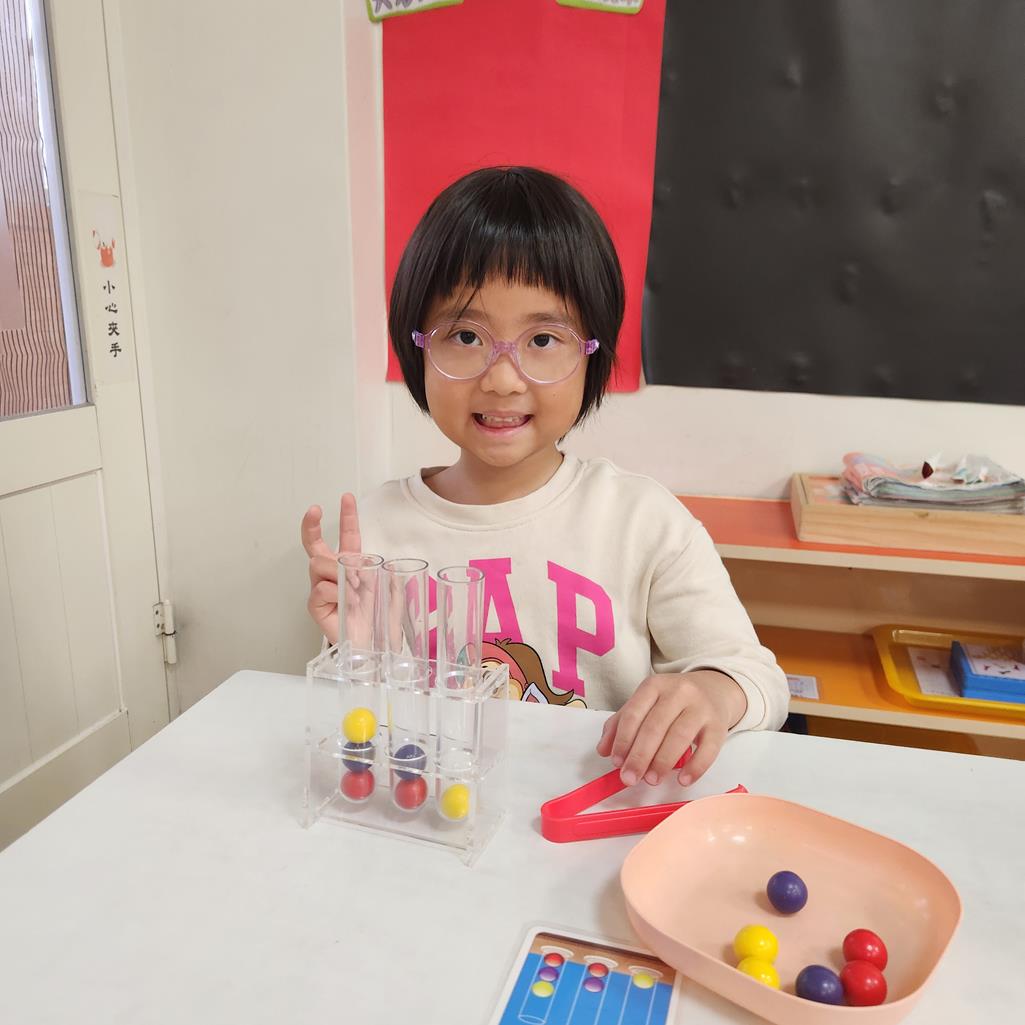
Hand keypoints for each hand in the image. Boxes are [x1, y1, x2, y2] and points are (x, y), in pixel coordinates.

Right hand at [301, 493, 363, 644]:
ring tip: (352, 587)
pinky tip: (346, 603)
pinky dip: (336, 593)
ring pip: (319, 564)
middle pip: (313, 544)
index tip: (346, 497)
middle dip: (310, 525)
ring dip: (337, 571)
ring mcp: (320, 587)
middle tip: (313, 510)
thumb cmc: (377, 615)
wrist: (372, 642)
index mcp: (351, 564)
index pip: (347, 536)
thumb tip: (356, 562)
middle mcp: (332, 573)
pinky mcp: (315, 604)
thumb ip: (372, 569)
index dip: (347, 516)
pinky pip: (320, 589)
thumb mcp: (382, 586)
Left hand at [596, 671, 746, 787]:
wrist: (714, 689)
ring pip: (679, 736)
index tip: (616, 762)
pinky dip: (695, 767)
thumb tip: (604, 750)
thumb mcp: (646, 702)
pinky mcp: (719, 725)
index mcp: (654, 685)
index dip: (622, 739)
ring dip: (663, 762)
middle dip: (639, 756)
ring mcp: (701, 707)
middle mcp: (678, 692)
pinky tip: (683, 780)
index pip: (634, 713)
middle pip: (655, 726)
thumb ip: (621, 723)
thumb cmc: (673, 701)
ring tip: (651, 780)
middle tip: (629, 778)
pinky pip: (708, 749)